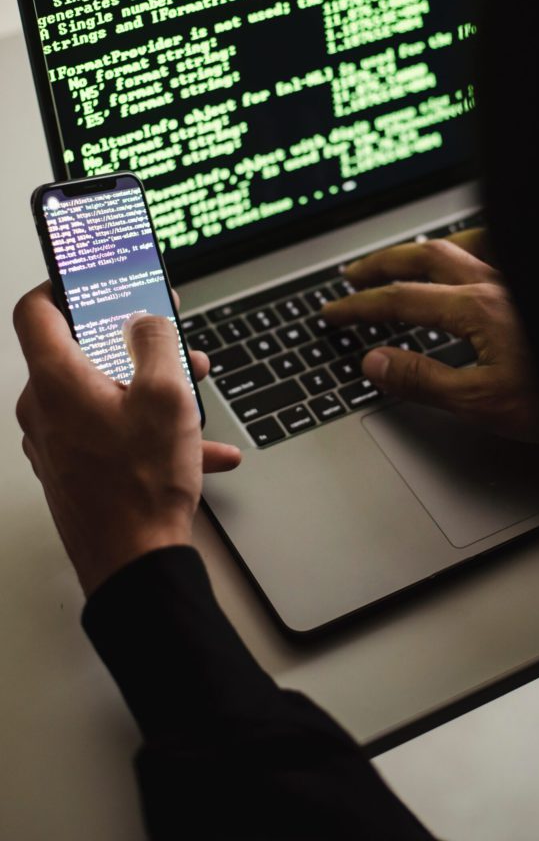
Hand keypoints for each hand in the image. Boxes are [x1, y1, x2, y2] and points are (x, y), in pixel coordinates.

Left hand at [14, 283, 240, 595]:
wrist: (135, 565)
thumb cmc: (142, 486)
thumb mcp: (167, 396)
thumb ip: (155, 341)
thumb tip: (145, 318)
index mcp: (56, 381)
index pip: (35, 310)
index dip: (62, 284)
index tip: (89, 278)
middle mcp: (44, 410)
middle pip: (81, 352)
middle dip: (133, 343)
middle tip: (170, 340)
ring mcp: (55, 443)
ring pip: (102, 394)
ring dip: (148, 387)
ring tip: (193, 395)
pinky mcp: (72, 470)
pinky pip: (110, 433)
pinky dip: (149, 430)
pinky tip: (199, 448)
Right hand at [322, 231, 538, 441]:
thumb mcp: (483, 403)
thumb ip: (425, 380)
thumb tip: (375, 362)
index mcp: (477, 309)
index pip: (401, 301)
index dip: (360, 306)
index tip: (334, 311)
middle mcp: (496, 285)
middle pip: (424, 258)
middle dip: (382, 265)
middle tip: (354, 276)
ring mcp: (516, 282)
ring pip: (460, 245)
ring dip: (422, 250)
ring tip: (403, 259)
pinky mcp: (531, 292)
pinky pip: (494, 251)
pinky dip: (469, 248)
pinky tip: (468, 260)